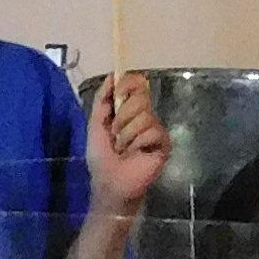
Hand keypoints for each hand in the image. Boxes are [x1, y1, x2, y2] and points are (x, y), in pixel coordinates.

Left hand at [86, 70, 164, 207]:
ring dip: (128, 134)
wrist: (110, 182)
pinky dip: (139, 143)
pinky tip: (136, 154)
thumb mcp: (95, 125)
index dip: (129, 84)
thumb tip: (111, 77)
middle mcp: (145, 116)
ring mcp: (155, 130)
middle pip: (141, 97)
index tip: (119, 90)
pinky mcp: (163, 143)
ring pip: (145, 116)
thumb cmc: (101, 157)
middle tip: (116, 134)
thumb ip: (101, 101)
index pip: (137, 86)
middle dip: (123, 115)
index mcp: (129, 110)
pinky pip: (152, 132)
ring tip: (124, 149)